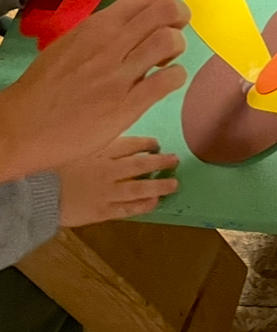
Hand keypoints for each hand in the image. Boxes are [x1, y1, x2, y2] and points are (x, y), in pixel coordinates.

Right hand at [0, 0, 198, 179]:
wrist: (23, 126)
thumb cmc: (47, 84)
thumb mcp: (72, 43)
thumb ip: (104, 31)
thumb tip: (137, 21)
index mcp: (97, 26)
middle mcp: (110, 44)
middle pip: (165, 11)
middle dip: (181, 16)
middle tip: (177, 29)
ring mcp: (119, 75)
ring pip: (169, 41)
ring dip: (178, 47)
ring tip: (166, 60)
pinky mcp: (126, 106)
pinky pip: (168, 80)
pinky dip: (176, 76)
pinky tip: (165, 81)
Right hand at [57, 137, 179, 227]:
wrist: (36, 194)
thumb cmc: (52, 167)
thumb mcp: (75, 145)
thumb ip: (95, 139)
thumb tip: (112, 129)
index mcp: (102, 150)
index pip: (131, 144)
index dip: (147, 144)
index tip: (157, 144)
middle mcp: (109, 169)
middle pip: (141, 164)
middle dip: (160, 162)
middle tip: (175, 160)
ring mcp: (107, 192)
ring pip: (139, 188)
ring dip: (159, 186)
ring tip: (174, 184)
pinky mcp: (101, 211)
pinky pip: (126, 209)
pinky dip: (142, 206)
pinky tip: (155, 203)